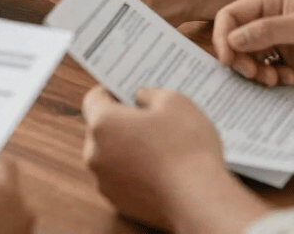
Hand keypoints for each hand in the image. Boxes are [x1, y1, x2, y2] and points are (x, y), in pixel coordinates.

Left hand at [82, 86, 266, 233]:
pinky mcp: (120, 203)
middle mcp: (96, 154)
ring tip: (160, 142)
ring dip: (129, 146)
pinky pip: (123, 177)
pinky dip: (136, 170)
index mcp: (103, 124)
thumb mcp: (174, 101)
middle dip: (122, 120)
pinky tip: (162, 165)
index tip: (130, 90)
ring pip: (112, 154)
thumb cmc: (186, 147)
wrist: (199, 200)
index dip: (112, 90)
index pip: (94, 98)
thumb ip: (150, 94)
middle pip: (101, 128)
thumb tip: (140, 98)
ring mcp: (106, 182)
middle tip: (150, 114)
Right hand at [213, 0, 293, 93]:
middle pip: (238, 40)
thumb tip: (231, 40)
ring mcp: (284, 45)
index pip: (232, 15)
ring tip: (274, 80)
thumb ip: (267, 31)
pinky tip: (290, 82)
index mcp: (273, 1)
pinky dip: (272, 81)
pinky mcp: (293, 67)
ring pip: (251, 60)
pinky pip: (269, 75)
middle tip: (254, 74)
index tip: (227, 60)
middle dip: (240, 59)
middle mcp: (273, 21)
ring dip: (256, 73)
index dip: (224, 36)